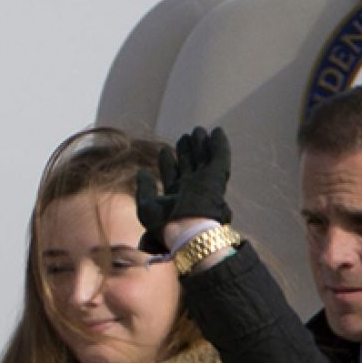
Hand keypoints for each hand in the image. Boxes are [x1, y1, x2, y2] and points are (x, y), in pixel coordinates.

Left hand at [134, 126, 232, 254]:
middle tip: (184, 137)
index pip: (172, 175)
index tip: (164, 151)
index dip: (168, 162)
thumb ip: (144, 188)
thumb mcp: (147, 205)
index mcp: (175, 197)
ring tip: (197, 131)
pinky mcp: (216, 177)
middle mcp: (190, 189)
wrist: (186, 231)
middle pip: (189, 165)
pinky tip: (217, 131)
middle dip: (186, 151)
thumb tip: (142, 172)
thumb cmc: (165, 224)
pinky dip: (219, 144)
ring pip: (203, 159)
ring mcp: (204, 183)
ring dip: (201, 144)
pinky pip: (220, 157)